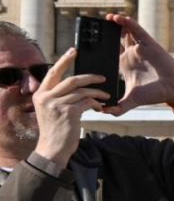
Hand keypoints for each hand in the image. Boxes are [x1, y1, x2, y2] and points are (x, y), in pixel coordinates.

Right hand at [31, 49, 109, 166]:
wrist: (53, 149)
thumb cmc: (56, 130)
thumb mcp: (50, 110)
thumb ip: (58, 97)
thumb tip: (78, 85)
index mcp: (40, 94)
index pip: (53, 72)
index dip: (64, 60)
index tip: (74, 51)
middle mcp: (46, 98)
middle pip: (71, 79)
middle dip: (90, 77)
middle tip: (103, 77)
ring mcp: (57, 105)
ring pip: (82, 91)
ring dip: (97, 94)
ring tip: (106, 97)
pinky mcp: (69, 113)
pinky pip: (87, 102)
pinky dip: (96, 104)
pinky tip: (100, 108)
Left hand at [103, 13, 173, 113]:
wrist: (173, 90)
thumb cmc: (155, 94)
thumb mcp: (132, 100)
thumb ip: (118, 107)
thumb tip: (102, 112)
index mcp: (124, 65)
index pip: (109, 52)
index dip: (99, 47)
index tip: (85, 43)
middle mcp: (131, 54)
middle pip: (115, 39)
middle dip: (105, 32)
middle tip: (93, 27)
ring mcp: (140, 48)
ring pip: (126, 31)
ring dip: (116, 24)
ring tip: (106, 18)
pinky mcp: (149, 44)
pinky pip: (137, 30)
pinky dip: (128, 23)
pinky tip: (118, 18)